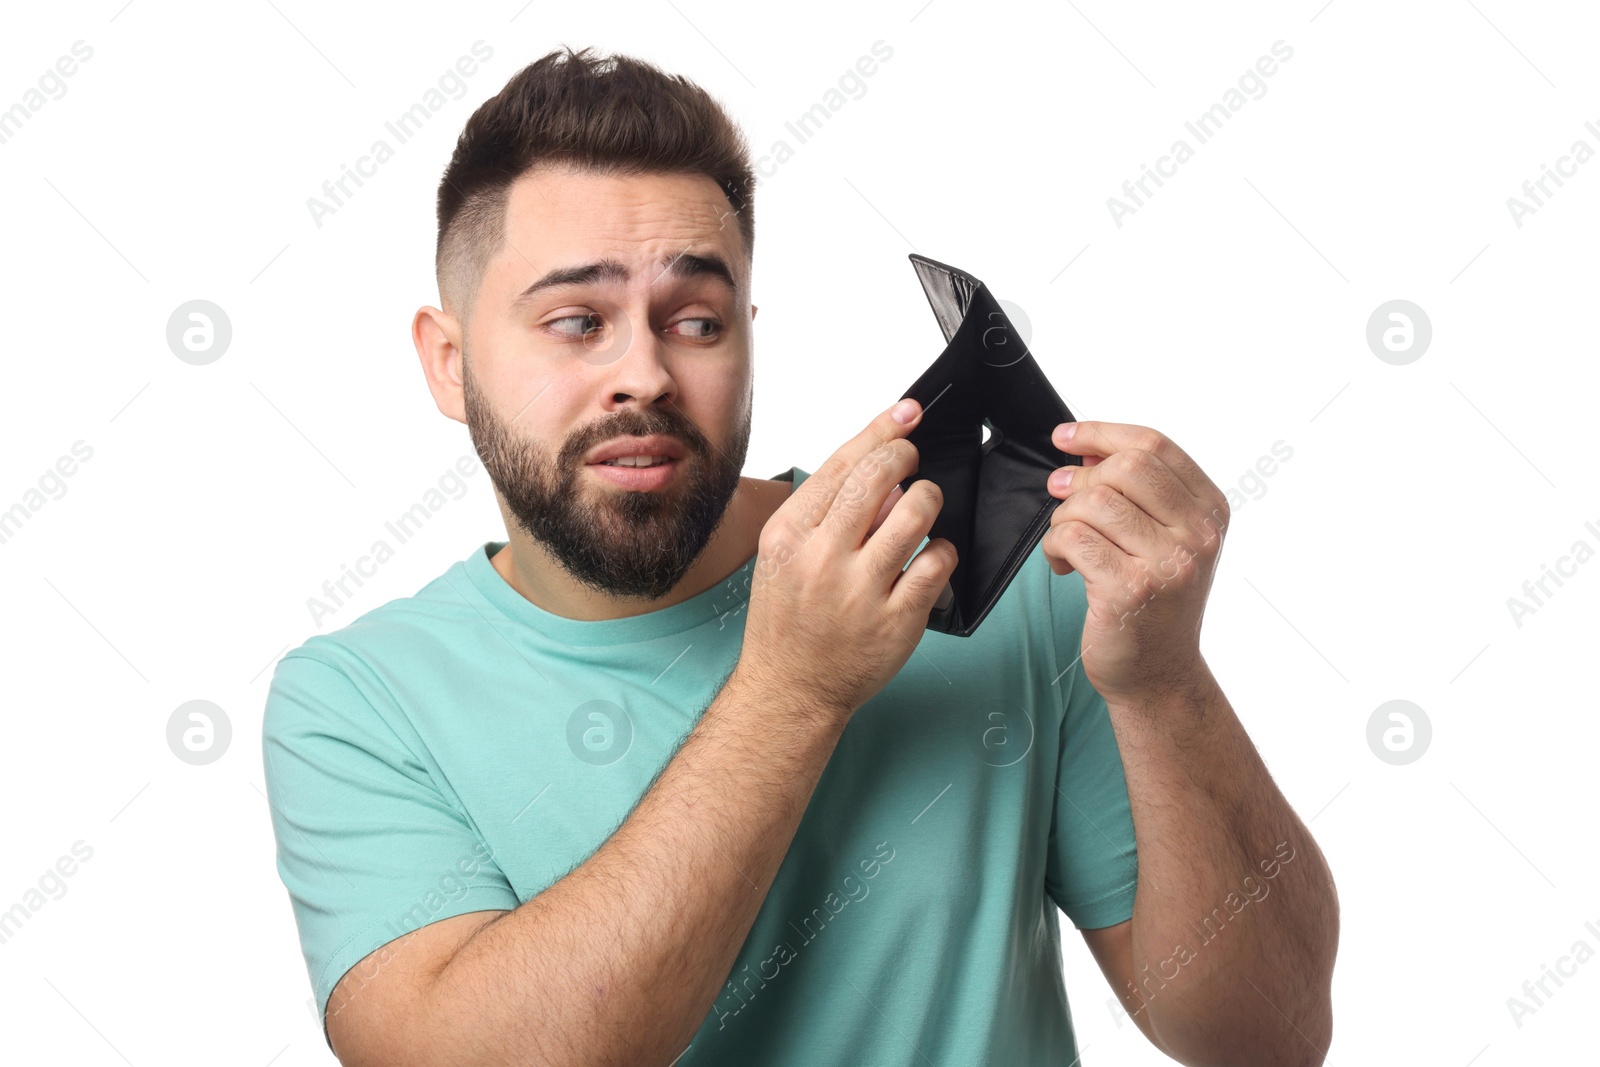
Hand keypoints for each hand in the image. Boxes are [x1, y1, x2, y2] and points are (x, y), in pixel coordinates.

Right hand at [737, 399, 957, 722]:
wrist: (790, 689)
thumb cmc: (789, 618)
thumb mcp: (784, 556)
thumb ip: (825, 513)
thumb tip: (880, 473)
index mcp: (788, 535)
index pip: (841, 464)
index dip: (881, 431)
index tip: (906, 413)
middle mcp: (821, 558)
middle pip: (879, 477)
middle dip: (906, 457)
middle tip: (913, 464)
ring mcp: (860, 591)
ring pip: (916, 512)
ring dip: (928, 500)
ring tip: (922, 509)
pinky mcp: (898, 620)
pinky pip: (938, 561)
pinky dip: (942, 550)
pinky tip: (930, 556)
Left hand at [1045, 421, 1227, 707]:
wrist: (1158, 674)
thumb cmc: (1153, 603)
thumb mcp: (1160, 539)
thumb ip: (1134, 493)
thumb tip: (1085, 449)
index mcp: (1209, 511)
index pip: (1154, 447)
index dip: (1102, 433)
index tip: (1066, 437)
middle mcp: (1198, 535)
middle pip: (1124, 468)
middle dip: (1081, 480)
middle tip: (1062, 498)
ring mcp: (1168, 563)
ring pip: (1093, 503)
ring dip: (1063, 518)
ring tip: (1067, 544)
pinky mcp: (1129, 589)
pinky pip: (1072, 538)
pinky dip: (1054, 546)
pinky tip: (1062, 565)